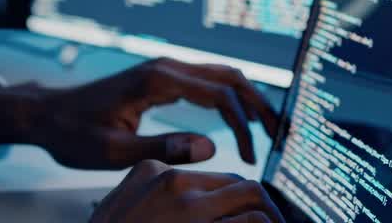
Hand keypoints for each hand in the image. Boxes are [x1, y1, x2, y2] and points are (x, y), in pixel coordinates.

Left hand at [0, 57, 278, 168]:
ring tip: (269, 131)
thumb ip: (163, 148)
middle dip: (259, 106)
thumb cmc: (74, 134)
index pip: (218, 96)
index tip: (249, 157)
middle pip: (229, 77)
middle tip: (281, 136)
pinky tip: (240, 121)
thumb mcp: (113, 152)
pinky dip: (230, 99)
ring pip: (221, 76)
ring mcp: (164, 68)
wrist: (47, 114)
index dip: (242, 126)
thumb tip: (213, 148)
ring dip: (248, 100)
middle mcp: (165, 66)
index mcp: (156, 80)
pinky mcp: (161, 77)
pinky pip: (206, 82)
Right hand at [90, 160, 285, 222]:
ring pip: (253, 200)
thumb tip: (178, 195)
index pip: (214, 177)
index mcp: (154, 172)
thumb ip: (151, 193)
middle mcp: (174, 184)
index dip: (237, 197)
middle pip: (239, 184)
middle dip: (262, 206)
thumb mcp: (121, 206)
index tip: (247, 212)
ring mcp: (189, 210)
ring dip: (269, 219)